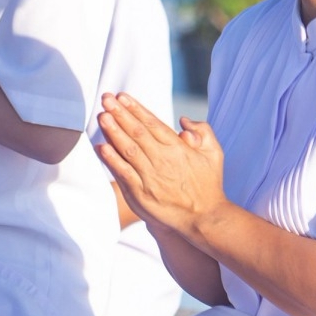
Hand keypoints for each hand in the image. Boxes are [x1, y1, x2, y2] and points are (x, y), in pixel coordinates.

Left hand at [94, 92, 227, 240]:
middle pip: (137, 132)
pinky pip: (124, 173)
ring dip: (114, 132)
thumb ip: (203, 132)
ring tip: (102, 117)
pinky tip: (102, 147)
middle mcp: (162, 159)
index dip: (135, 108)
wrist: (205, 218)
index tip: (121, 97)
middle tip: (106, 99)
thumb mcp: (214, 154)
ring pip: (128, 149)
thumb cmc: (209, 186)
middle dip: (120, 114)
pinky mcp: (142, 194)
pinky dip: (112, 160)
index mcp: (177, 147)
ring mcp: (151, 176)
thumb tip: (183, 120)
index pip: (152, 123)